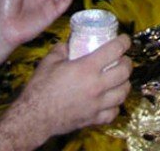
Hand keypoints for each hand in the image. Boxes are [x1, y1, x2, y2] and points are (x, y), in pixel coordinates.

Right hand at [1, 36, 131, 146]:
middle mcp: (96, 86)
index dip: (124, 41)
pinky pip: (113, 113)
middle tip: (122, 59)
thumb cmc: (40, 88)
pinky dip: (115, 106)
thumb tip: (71, 42)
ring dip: (124, 83)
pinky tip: (110, 100)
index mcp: (87, 68)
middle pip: (125, 71)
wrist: (32, 118)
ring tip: (120, 79)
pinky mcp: (92, 119)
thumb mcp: (50, 60)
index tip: (124, 40)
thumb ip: (64, 48)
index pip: (115, 50)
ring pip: (123, 93)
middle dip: (127, 62)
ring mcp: (96, 104)